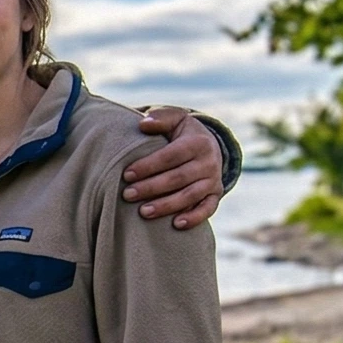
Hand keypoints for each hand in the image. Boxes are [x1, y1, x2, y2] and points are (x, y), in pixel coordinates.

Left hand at [124, 106, 225, 227]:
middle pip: (178, 178)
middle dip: (151, 188)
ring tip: (143, 212)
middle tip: (127, 195)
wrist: (209, 144)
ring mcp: (213, 180)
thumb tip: (143, 124)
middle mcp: (209, 162)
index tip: (127, 175)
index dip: (148, 166)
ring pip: (190, 196)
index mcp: (198, 142)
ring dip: (166, 206)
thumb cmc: (182, 132)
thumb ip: (160, 118)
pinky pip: (207, 209)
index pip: (170, 156)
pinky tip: (176, 224)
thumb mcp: (175, 119)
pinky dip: (194, 218)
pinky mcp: (215, 194)